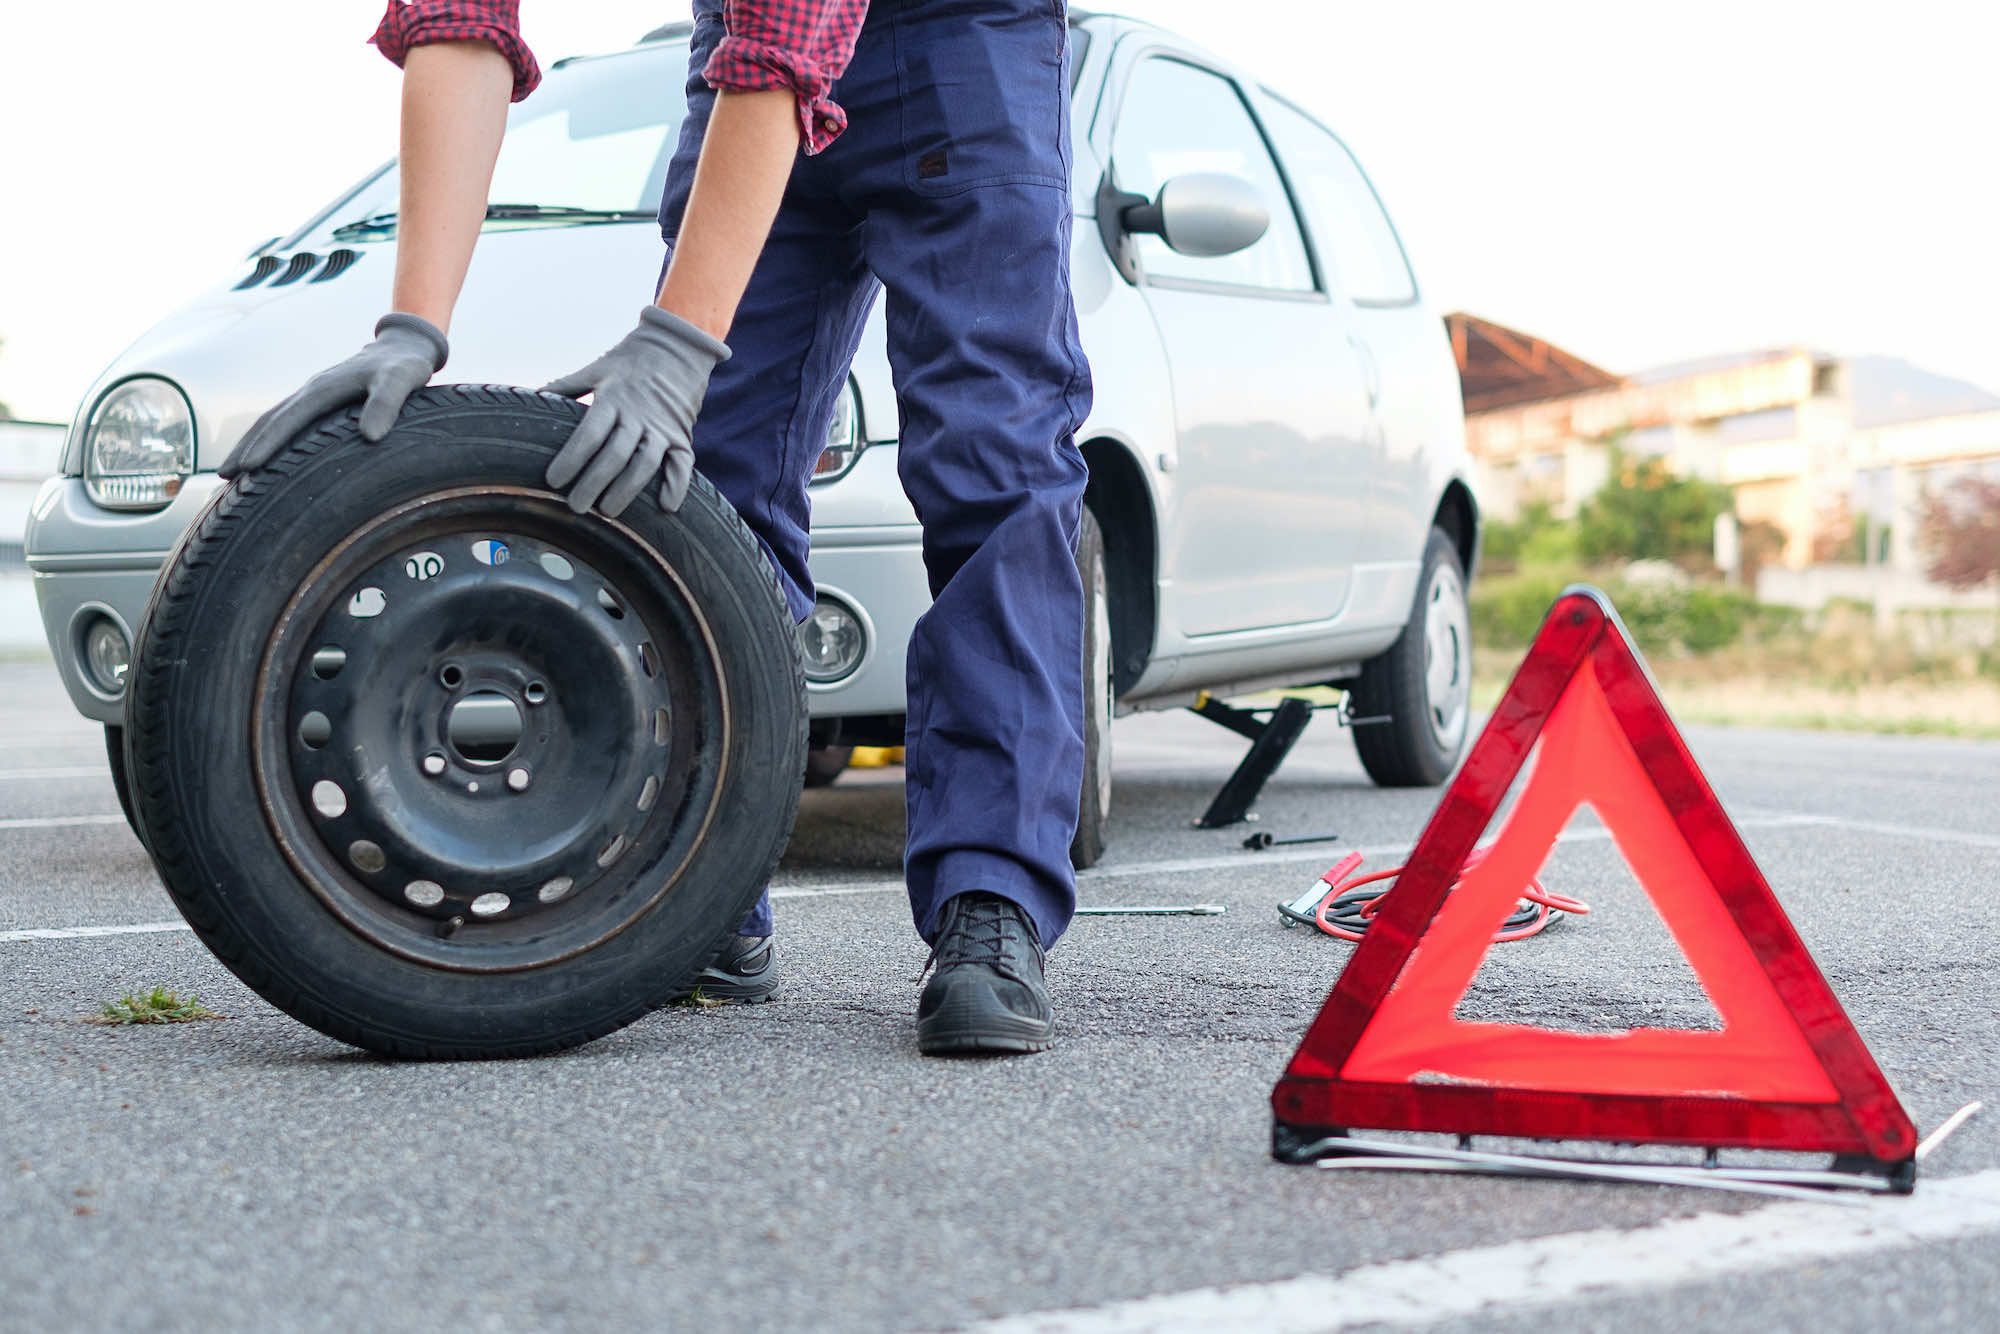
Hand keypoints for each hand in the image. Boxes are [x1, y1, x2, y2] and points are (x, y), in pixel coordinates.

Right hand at [217, 314, 447, 477]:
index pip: (287, 420)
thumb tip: (370, 436)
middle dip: (245, 448)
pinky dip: (270, 437)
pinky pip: (287, 420)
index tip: (247, 468)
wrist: (406, 347)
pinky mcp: (321, 401)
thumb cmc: (405, 366)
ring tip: (232, 473)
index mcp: (324, 389)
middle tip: (224, 478)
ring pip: (274, 420)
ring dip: (251, 444)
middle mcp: (311, 390)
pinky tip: (267, 456)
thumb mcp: (402, 381)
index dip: (266, 444)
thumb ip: (387, 404)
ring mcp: (313, 394)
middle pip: (269, 421)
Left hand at [541, 306, 728, 516]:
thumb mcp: (597, 368)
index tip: (553, 480)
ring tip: (608, 512)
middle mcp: (638, 415)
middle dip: (593, 483)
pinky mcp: (682, 436)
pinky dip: (677, 486)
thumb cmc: (630, 360)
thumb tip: (534, 397)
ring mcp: (663, 428)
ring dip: (627, 490)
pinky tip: (666, 506)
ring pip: (646, 464)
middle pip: (615, 455)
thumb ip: (567, 386)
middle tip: (575, 507)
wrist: (678, 347)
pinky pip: (682, 464)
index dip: (571, 459)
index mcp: (614, 399)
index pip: (590, 434)